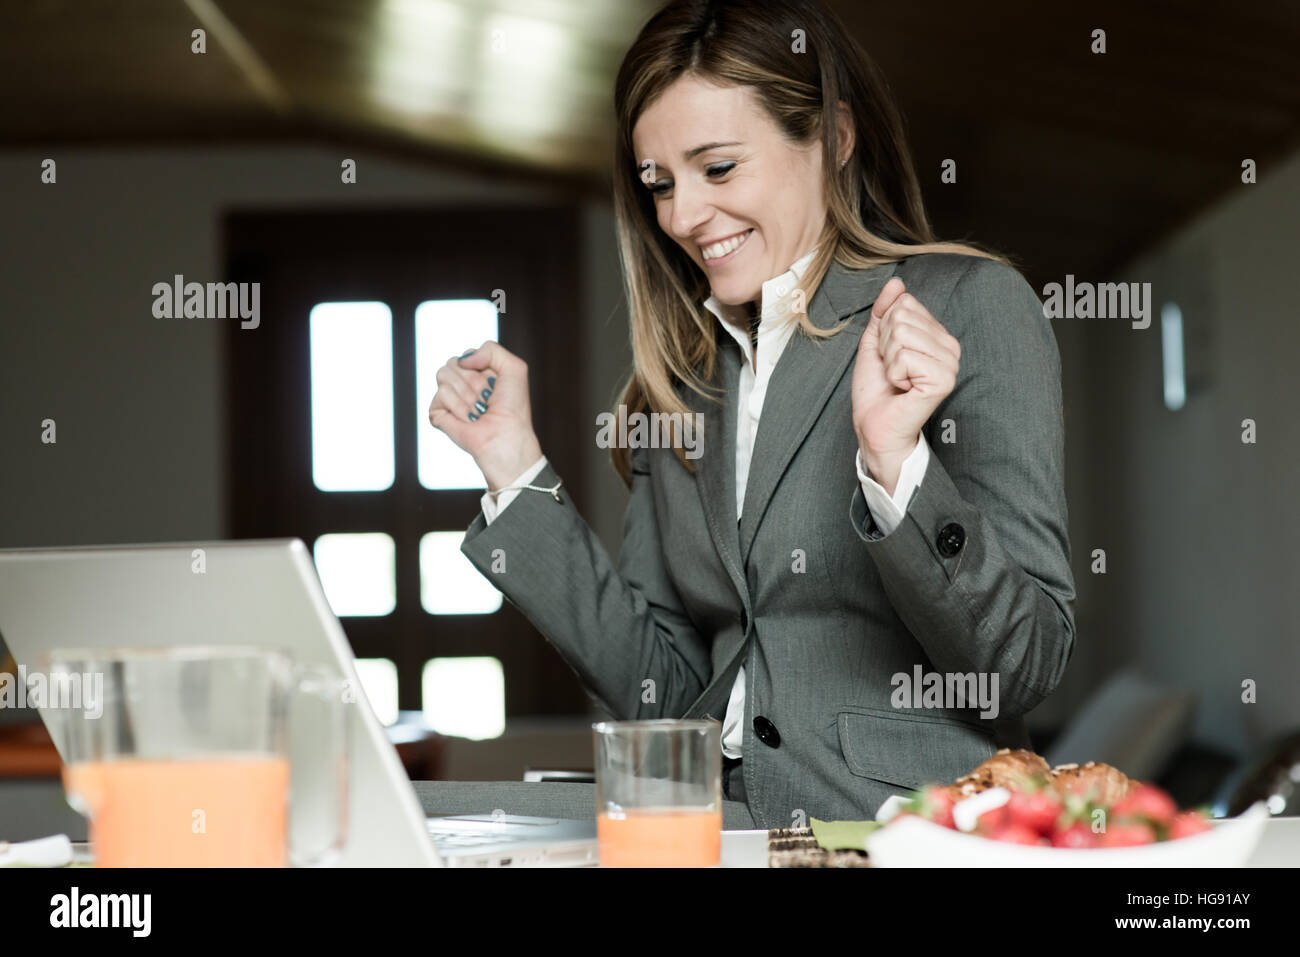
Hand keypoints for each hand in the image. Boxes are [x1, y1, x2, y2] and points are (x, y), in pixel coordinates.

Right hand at [427, 340, 542, 489]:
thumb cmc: (513, 407)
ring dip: (468, 393)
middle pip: (452, 362)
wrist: (506, 435)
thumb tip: (462, 359)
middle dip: (474, 379)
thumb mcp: (514, 368)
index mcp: (476, 373)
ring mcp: (447, 398)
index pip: (466, 355)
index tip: (495, 385)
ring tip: (478, 410)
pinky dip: (459, 406)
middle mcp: (459, 384)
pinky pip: (441, 394)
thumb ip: (491, 349)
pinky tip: (469, 419)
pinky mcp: (437, 413)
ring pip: (444, 374)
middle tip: (486, 398)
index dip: (482, 367)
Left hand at [851, 277, 960, 485]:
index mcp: (939, 335)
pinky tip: (903, 389)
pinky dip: (894, 373)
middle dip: (885, 345)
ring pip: (902, 334)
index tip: (889, 356)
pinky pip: (905, 356)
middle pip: (902, 316)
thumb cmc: (877, 389)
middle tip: (892, 370)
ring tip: (897, 380)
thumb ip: (884, 311)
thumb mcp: (875, 341)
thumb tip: (897, 282)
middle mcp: (950, 347)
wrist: (875, 425)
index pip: (905, 304)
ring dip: (889, 360)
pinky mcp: (943, 380)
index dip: (885, 330)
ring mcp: (950, 364)